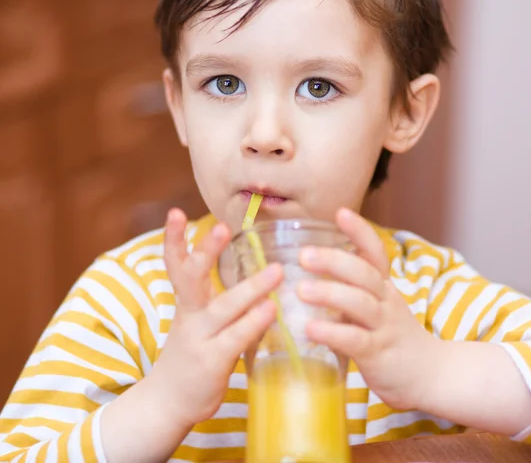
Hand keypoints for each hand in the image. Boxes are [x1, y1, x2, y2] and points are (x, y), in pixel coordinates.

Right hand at [150, 208, 281, 428]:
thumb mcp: (196, 323)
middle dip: (206, 251)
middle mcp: (189, 317)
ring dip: (251, 288)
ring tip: (276, 271)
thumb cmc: (191, 356)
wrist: (166, 404)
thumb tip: (254, 279)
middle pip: (192, 278)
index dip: (173, 239)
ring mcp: (199, 339)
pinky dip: (253, 322)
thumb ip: (218, 301)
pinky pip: (236, 338)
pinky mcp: (212, 362)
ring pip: (223, 307)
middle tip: (222, 226)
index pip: (176, 265)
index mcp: (186, 303)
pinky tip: (271, 309)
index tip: (175, 212)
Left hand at [297, 208, 437, 410]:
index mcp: (384, 287)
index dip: (360, 232)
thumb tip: (312, 268)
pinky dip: (332, 333)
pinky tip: (309, 329)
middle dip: (335, 261)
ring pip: (361, 304)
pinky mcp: (378, 355)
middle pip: (365, 274)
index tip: (341, 212)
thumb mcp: (377, 305)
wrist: (431, 375)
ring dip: (330, 294)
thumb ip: (351, 288)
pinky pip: (355, 340)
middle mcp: (386, 301)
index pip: (375, 253)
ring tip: (302, 290)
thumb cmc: (393, 336)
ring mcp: (384, 327)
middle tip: (304, 255)